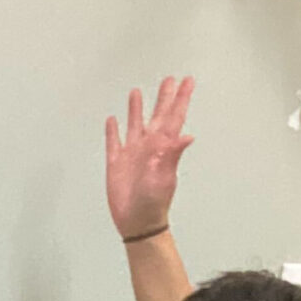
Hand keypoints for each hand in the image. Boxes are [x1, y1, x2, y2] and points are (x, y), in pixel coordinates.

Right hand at [105, 76, 196, 240]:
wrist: (136, 222)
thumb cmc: (154, 201)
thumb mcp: (165, 177)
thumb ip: (172, 154)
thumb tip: (187, 136)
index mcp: (162, 146)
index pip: (173, 117)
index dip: (181, 98)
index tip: (188, 81)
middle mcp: (148, 145)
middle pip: (157, 115)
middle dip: (163, 97)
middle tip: (169, 79)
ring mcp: (132, 153)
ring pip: (134, 124)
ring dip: (136, 108)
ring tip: (136, 91)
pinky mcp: (116, 163)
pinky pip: (113, 142)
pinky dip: (113, 131)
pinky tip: (112, 120)